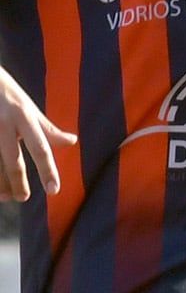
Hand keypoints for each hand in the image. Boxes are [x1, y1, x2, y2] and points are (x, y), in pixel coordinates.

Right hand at [0, 61, 71, 203]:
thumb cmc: (7, 95)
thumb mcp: (29, 107)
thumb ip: (48, 128)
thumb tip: (72, 142)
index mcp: (24, 117)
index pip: (40, 148)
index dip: (48, 170)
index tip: (54, 190)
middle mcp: (4, 124)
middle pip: (13, 160)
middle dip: (18, 182)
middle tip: (24, 198)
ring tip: (5, 197)